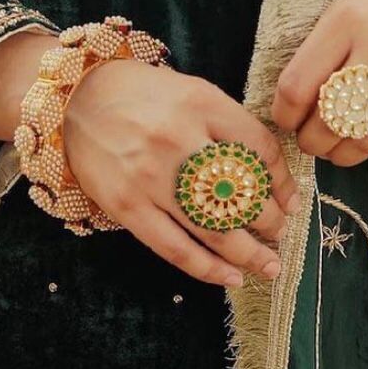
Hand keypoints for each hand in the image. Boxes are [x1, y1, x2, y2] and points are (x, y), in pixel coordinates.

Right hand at [62, 59, 300, 289]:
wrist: (75, 98)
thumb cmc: (141, 93)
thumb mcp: (191, 90)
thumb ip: (225, 124)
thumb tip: (266, 172)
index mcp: (201, 103)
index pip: (259, 148)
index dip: (282, 180)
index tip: (292, 199)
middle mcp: (179, 139)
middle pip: (242, 194)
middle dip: (270, 222)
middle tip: (282, 234)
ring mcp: (151, 177)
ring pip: (214, 229)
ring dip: (249, 254)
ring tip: (270, 266)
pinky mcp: (127, 207)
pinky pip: (176, 248)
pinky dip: (208, 268)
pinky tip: (232, 277)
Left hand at [270, 0, 367, 165]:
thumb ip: (330, 44)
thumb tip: (298, 99)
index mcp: (348, 17)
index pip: (297, 85)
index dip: (284, 115)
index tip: (286, 120)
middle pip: (329, 121)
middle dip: (312, 142)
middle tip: (312, 141)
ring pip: (366, 140)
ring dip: (345, 154)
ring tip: (340, 149)